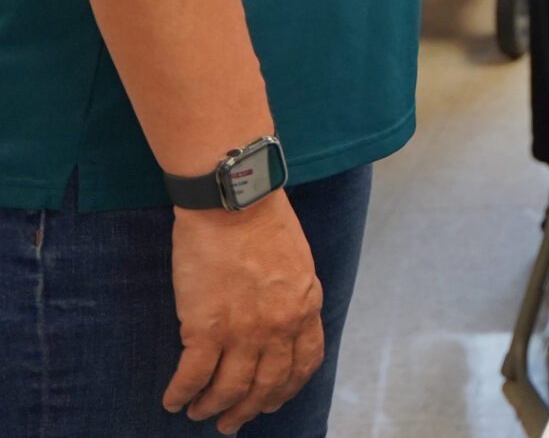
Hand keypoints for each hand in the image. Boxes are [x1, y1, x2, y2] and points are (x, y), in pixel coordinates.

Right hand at [165, 193, 326, 433]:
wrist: (234, 203)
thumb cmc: (263, 222)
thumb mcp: (297, 263)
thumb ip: (294, 297)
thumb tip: (283, 323)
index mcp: (305, 307)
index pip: (304, 362)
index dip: (287, 388)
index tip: (272, 400)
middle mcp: (279, 326)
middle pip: (267, 384)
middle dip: (248, 409)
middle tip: (231, 423)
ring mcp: (244, 330)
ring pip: (230, 388)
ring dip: (213, 407)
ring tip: (200, 413)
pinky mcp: (206, 328)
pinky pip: (193, 376)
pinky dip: (182, 394)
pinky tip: (173, 400)